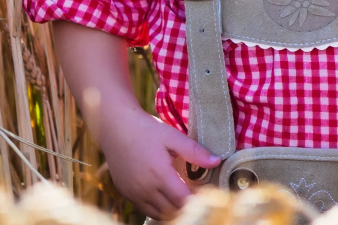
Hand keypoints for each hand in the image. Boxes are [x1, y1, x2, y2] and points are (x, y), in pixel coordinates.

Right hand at [97, 106, 219, 219]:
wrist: (116, 129)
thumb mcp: (173, 137)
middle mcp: (145, 189)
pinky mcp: (125, 193)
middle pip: (171, 210)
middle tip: (197, 195)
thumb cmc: (147, 130)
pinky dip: (157, 208)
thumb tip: (217, 161)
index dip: (197, 200)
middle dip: (186, 206)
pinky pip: (144, 208)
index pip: (183, 200)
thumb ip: (195, 152)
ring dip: (172, 209)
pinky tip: (166, 196)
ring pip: (157, 213)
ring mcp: (133, 193)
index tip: (206, 192)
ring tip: (183, 197)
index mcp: (160, 175)